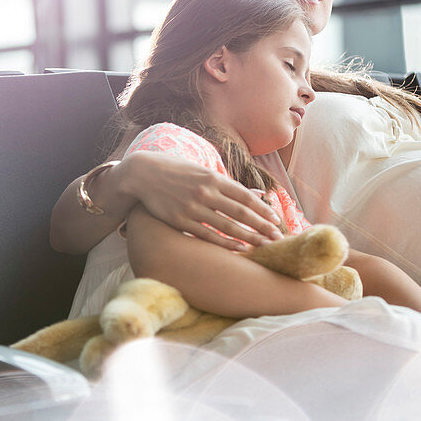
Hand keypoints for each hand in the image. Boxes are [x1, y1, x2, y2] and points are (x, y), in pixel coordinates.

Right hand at [120, 151, 281, 250]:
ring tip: (264, 245)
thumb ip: (228, 184)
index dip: (262, 209)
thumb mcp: (203, 171)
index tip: (275, 219)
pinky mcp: (181, 221)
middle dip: (261, 226)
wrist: (143, 174)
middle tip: (277, 237)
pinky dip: (226, 244)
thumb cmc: (177, 171)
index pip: (244, 196)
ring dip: (249, 237)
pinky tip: (240, 249)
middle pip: (240, 213)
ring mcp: (193, 208)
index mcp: (212, 178)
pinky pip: (208, 236)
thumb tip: (257, 194)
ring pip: (227, 226)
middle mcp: (205, 193)